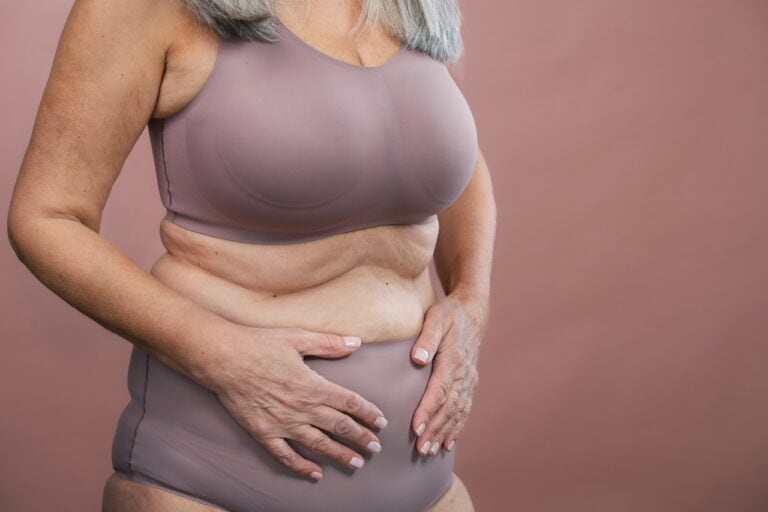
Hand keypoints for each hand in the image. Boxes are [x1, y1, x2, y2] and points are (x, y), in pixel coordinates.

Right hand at [201, 325, 388, 480]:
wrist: (223, 358)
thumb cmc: (260, 344)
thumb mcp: (298, 337)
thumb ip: (329, 343)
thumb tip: (356, 343)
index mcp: (314, 385)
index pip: (350, 403)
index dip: (368, 414)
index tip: (381, 422)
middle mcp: (302, 408)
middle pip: (340, 427)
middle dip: (361, 438)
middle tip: (375, 447)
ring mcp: (283, 423)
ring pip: (319, 445)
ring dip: (340, 455)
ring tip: (356, 463)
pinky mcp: (264, 433)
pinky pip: (286, 456)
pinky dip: (302, 467)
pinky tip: (315, 474)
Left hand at [409, 290, 487, 455]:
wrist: (473, 312)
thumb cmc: (449, 314)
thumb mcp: (436, 318)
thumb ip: (427, 337)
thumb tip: (418, 358)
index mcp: (453, 360)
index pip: (439, 390)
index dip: (428, 410)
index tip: (416, 427)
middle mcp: (464, 374)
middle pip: (449, 407)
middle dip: (435, 429)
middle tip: (421, 449)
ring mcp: (469, 380)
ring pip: (457, 412)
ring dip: (444, 433)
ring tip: (430, 451)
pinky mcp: (470, 383)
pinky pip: (465, 409)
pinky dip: (457, 427)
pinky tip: (448, 443)